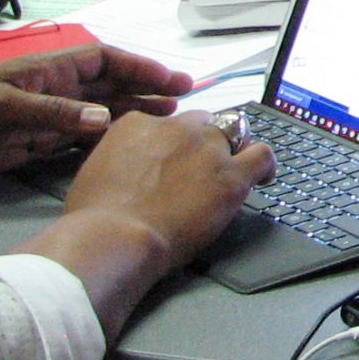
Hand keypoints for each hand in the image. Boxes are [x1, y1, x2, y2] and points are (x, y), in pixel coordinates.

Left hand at [0, 44, 196, 181]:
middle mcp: (54, 89)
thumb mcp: (1, 108)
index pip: (104, 60)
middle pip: (110, 85)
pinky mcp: (37, 142)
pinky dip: (108, 139)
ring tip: (168, 122)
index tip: (172, 79)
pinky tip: (130, 146)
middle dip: (146, 89)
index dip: (139, 66)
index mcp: (47, 70)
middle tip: (185, 101)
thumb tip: (105, 119)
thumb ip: (53, 113)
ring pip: (101, 111)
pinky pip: (82, 137)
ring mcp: (47, 116)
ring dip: (134, 113)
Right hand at [58, 108, 274, 276]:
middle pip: (203, 124)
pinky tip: (264, 177)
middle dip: (204, 143)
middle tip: (202, 170)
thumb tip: (123, 171)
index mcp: (138, 124)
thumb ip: (116, 161)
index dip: (173, 144)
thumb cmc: (95, 217)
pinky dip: (266, 164)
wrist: (114, 236)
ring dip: (235, 149)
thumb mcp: (93, 173)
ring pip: (234, 132)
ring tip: (234, 169)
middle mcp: (176, 128)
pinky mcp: (231, 175)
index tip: (174, 161)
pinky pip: (262, 156)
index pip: (167, 123)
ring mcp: (207, 148)